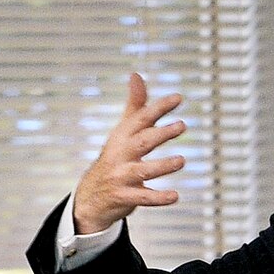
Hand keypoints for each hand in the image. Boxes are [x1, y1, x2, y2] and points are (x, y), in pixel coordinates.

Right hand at [72, 73, 187, 233]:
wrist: (91, 196)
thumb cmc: (115, 159)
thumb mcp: (122, 132)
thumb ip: (135, 106)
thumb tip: (137, 75)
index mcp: (122, 136)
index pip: (141, 119)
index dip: (159, 108)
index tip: (178, 98)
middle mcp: (121, 154)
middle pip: (142, 142)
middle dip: (160, 133)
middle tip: (182, 126)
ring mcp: (122, 176)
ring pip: (143, 170)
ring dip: (162, 165)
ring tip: (181, 160)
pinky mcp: (125, 197)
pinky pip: (143, 198)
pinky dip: (158, 198)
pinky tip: (175, 196)